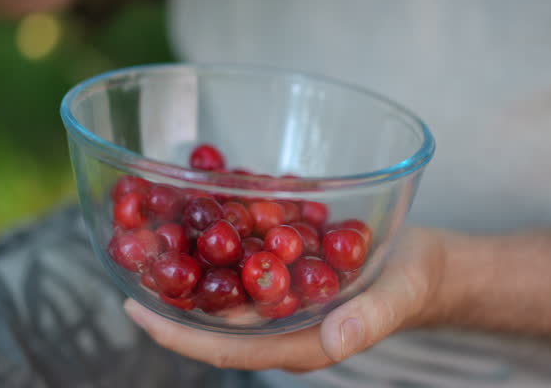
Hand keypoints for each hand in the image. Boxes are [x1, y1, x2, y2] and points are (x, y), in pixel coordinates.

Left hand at [124, 228, 447, 371]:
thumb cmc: (416, 283)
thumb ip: (369, 318)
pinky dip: (215, 232)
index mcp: (296, 341)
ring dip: (183, 259)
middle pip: (210, 315)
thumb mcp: (399, 296)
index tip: (136, 310)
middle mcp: (276, 320)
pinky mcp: (282, 263)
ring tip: (144, 229)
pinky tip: (193, 204)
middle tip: (126, 258)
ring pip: (219, 282)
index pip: (225, 347)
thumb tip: (336, 338)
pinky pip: (240, 252)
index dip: (178, 333)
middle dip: (167, 292)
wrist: (425, 262)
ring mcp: (276, 293)